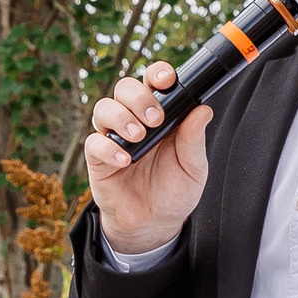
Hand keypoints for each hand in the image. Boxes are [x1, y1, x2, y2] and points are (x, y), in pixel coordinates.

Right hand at [82, 61, 211, 255]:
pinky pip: (93, 143)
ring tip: (139, 137)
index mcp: (160, 115)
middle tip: (155, 118)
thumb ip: (194, 139)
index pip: (153, 82)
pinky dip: (108, 148)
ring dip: (121, 117)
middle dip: (139, 97)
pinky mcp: (99, 160)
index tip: (167, 79)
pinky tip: (125, 160)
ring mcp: (114, 138)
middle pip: (125, 88)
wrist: (156, 224)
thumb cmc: (175, 191)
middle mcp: (134, 120)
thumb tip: (203, 109)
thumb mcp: (193, 166)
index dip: (157, 73)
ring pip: (104, 108)